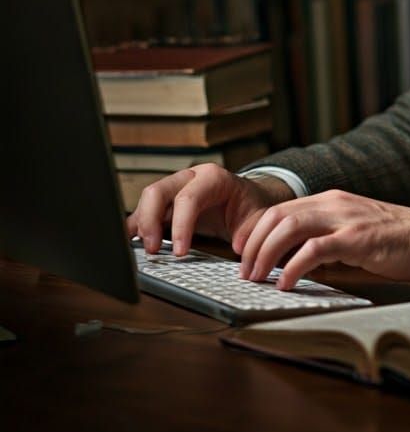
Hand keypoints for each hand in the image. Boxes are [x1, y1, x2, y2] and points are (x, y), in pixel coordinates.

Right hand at [125, 164, 288, 255]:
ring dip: (140, 225)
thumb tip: (239, 246)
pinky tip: (130, 243)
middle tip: (153, 250)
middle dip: (150, 221)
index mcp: (214, 178)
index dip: (181, 226)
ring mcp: (175, 187)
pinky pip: (144, 211)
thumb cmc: (251, 207)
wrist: (248, 199)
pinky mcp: (166, 203)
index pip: (188, 198)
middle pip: (158, 192)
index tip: (179, 253)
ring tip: (142, 250)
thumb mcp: (258, 217)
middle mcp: (190, 178)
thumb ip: (251, 231)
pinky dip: (135, 227)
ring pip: (147, 199)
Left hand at [237, 190, 409, 289]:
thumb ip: (327, 236)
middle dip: (254, 243)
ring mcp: (345, 219)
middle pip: (278, 216)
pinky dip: (293, 267)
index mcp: (331, 200)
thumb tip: (297, 258)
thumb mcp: (354, 229)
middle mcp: (334, 203)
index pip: (281, 209)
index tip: (243, 251)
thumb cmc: (396, 239)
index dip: (256, 230)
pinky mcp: (356, 239)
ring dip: (266, 254)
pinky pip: (314, 250)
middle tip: (244, 269)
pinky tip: (285, 283)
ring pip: (290, 227)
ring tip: (257, 277)